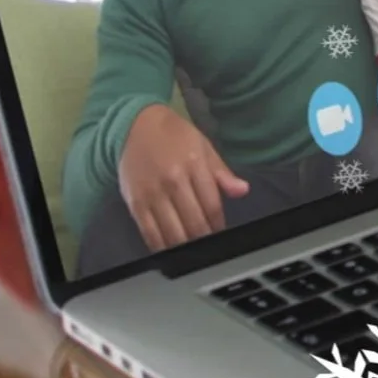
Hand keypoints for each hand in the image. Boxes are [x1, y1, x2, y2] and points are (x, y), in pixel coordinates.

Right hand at [116, 104, 250, 251]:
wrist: (136, 126)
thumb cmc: (175, 137)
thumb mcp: (204, 148)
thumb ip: (223, 173)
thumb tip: (243, 191)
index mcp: (194, 166)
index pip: (212, 205)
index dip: (218, 223)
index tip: (220, 231)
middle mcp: (173, 182)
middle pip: (193, 222)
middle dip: (204, 237)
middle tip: (208, 244)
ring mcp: (152, 194)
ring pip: (172, 232)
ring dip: (185, 246)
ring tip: (192, 249)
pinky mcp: (134, 204)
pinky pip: (149, 233)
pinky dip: (160, 246)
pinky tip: (169, 250)